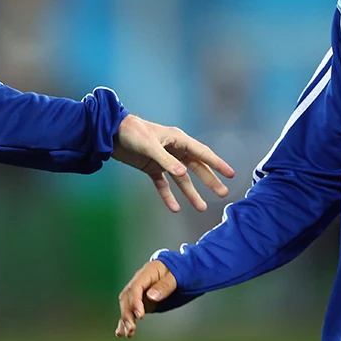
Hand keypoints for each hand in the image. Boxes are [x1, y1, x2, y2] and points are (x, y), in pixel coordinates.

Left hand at [112, 114, 235, 212]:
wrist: (110, 133)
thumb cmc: (132, 132)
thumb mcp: (150, 146)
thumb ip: (166, 161)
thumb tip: (183, 174)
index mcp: (178, 139)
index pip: (202, 153)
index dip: (217, 164)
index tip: (231, 174)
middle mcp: (174, 149)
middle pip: (196, 168)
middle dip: (209, 181)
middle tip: (222, 194)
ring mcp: (163, 159)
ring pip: (182, 179)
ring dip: (191, 192)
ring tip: (201, 207)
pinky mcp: (151, 167)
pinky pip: (163, 184)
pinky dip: (168, 196)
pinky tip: (175, 208)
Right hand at [115, 260, 176, 337]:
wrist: (177, 267)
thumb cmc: (178, 270)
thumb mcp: (176, 276)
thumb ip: (164, 286)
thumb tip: (151, 297)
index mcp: (147, 272)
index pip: (135, 287)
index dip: (135, 302)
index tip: (139, 315)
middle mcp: (139, 281)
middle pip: (127, 297)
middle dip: (128, 314)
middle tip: (132, 328)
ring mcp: (138, 291)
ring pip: (126, 305)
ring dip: (125, 319)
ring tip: (128, 333)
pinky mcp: (140, 300)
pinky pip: (130, 310)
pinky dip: (125, 320)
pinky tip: (121, 332)